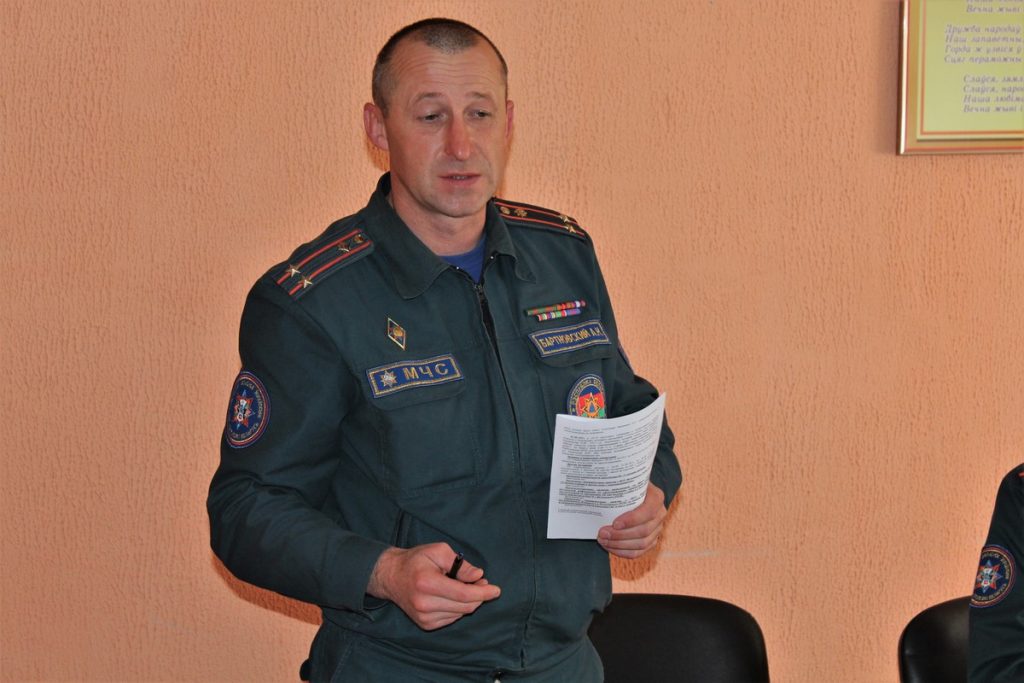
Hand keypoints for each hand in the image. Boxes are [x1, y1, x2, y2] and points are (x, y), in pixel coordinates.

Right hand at [367, 543, 500, 629]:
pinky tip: (452, 596)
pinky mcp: (425, 624)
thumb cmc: (416, 560)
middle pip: (464, 606)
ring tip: (465, 586)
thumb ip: (460, 564)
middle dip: (479, 595)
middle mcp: (424, 604)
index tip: (496, 590)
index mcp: (427, 583)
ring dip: (469, 601)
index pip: (463, 594)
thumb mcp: (438, 551)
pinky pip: (452, 618)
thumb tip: (479, 576)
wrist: (391, 576)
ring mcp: (424, 617)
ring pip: (460, 613)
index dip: (483, 593)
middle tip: (482, 582)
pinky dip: (458, 608)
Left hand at [597, 483, 666, 558]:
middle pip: (643, 531)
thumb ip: (616, 481)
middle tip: (601, 533)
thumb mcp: (625, 479)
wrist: (633, 491)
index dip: (632, 520)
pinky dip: (623, 552)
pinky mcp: (651, 540)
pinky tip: (609, 547)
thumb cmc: (626, 484)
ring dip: (619, 545)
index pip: (648, 511)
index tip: (614, 523)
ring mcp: (657, 529)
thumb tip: (596, 484)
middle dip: (620, 535)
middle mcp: (660, 514)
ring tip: (602, 540)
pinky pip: (638, 552)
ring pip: (641, 544)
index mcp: (656, 497)